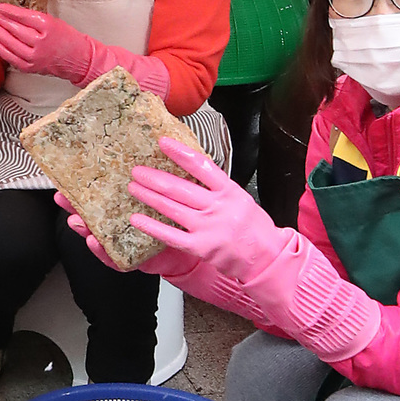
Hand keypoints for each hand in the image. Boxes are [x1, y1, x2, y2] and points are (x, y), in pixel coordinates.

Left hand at [0, 5, 92, 81]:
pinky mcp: (31, 67)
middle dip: (2, 21)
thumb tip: (12, 14)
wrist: (78, 58)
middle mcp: (41, 42)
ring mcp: (35, 56)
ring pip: (11, 44)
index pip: (24, 16)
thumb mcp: (53, 21)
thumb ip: (34, 19)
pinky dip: (2, 51)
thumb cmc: (66, 37)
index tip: (0, 7)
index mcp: (48, 26)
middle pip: (16, 30)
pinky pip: (12, 59)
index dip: (10, 11)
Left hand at [126, 136, 286, 280]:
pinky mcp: (200, 247)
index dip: (180, 153)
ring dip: (149, 196)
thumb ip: (217, 188)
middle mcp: (218, 207)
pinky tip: (137, 219)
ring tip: (134, 187)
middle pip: (180, 187)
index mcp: (229, 191)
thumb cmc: (253, 228)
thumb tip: (191, 171)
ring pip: (171, 208)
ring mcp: (208, 227)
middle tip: (137, 170)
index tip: (163, 143)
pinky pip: (170, 235)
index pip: (202, 166)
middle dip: (154, 177)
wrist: (266, 257)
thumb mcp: (240, 199)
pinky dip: (151, 226)